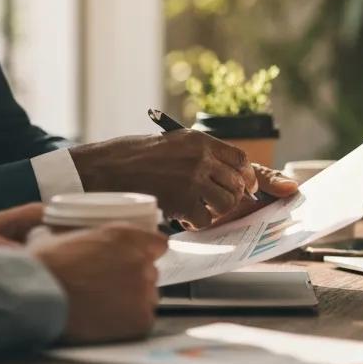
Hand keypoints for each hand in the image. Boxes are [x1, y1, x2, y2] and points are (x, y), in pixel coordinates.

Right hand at [30, 223, 166, 343]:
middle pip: (150, 272)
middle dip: (134, 280)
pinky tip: (108, 323)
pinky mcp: (140, 319)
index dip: (146, 253)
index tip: (135, 261)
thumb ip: (74, 234)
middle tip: (109, 289)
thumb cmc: (42, 266)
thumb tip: (58, 235)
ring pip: (149, 297)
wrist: (36, 297)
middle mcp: (140, 261)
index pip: (157, 244)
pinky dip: (129, 324)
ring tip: (106, 308)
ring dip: (134, 301)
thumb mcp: (57, 236)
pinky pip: (143, 321)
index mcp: (126, 236)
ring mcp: (143, 290)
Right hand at [70, 133, 296, 228]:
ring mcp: (192, 179)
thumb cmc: (135, 158)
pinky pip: (204, 220)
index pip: (242, 160)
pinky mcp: (181, 200)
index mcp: (200, 140)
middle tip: (219, 205)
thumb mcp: (173, 146)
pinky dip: (196, 223)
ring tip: (197, 209)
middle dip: (236, 199)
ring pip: (226, 204)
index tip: (258, 188)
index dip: (254, 177)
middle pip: (238, 185)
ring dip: (216, 212)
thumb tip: (232, 179)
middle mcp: (201, 157)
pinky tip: (181, 216)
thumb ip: (202, 158)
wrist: (104, 168)